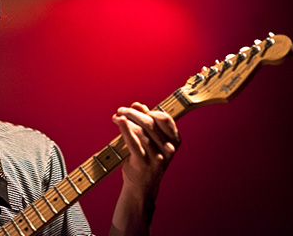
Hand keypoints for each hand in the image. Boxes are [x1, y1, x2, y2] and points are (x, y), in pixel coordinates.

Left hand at [110, 102, 180, 235]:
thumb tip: (138, 105)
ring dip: (126, 119)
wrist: (141, 188)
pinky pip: (133, 141)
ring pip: (141, 130)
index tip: (135, 107)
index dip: (149, 110)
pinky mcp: (143, 162)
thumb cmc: (146, 160)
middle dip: (133, 113)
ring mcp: (157, 157)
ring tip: (117, 116)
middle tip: (121, 110)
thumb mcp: (152, 142)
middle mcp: (168, 149)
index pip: (165, 118)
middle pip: (150, 122)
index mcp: (174, 141)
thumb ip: (147, 123)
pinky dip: (125, 128)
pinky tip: (118, 120)